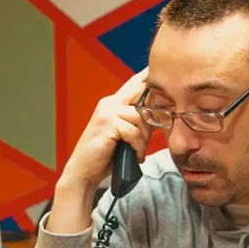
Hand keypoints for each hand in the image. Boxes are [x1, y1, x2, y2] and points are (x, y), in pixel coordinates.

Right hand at [60, 68, 152, 190]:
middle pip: (140, 92)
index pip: (134, 84)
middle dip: (154, 108)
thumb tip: (161, 115)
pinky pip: (134, 132)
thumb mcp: (123, 133)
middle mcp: (109, 103)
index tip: (165, 76)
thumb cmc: (106, 155)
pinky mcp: (107, 125)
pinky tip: (136, 155)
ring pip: (140, 116)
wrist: (83, 171)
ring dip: (144, 137)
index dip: (149, 78)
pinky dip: (138, 146)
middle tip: (158, 127)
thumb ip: (136, 121)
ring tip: (140, 150)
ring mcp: (107, 113)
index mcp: (112, 103)